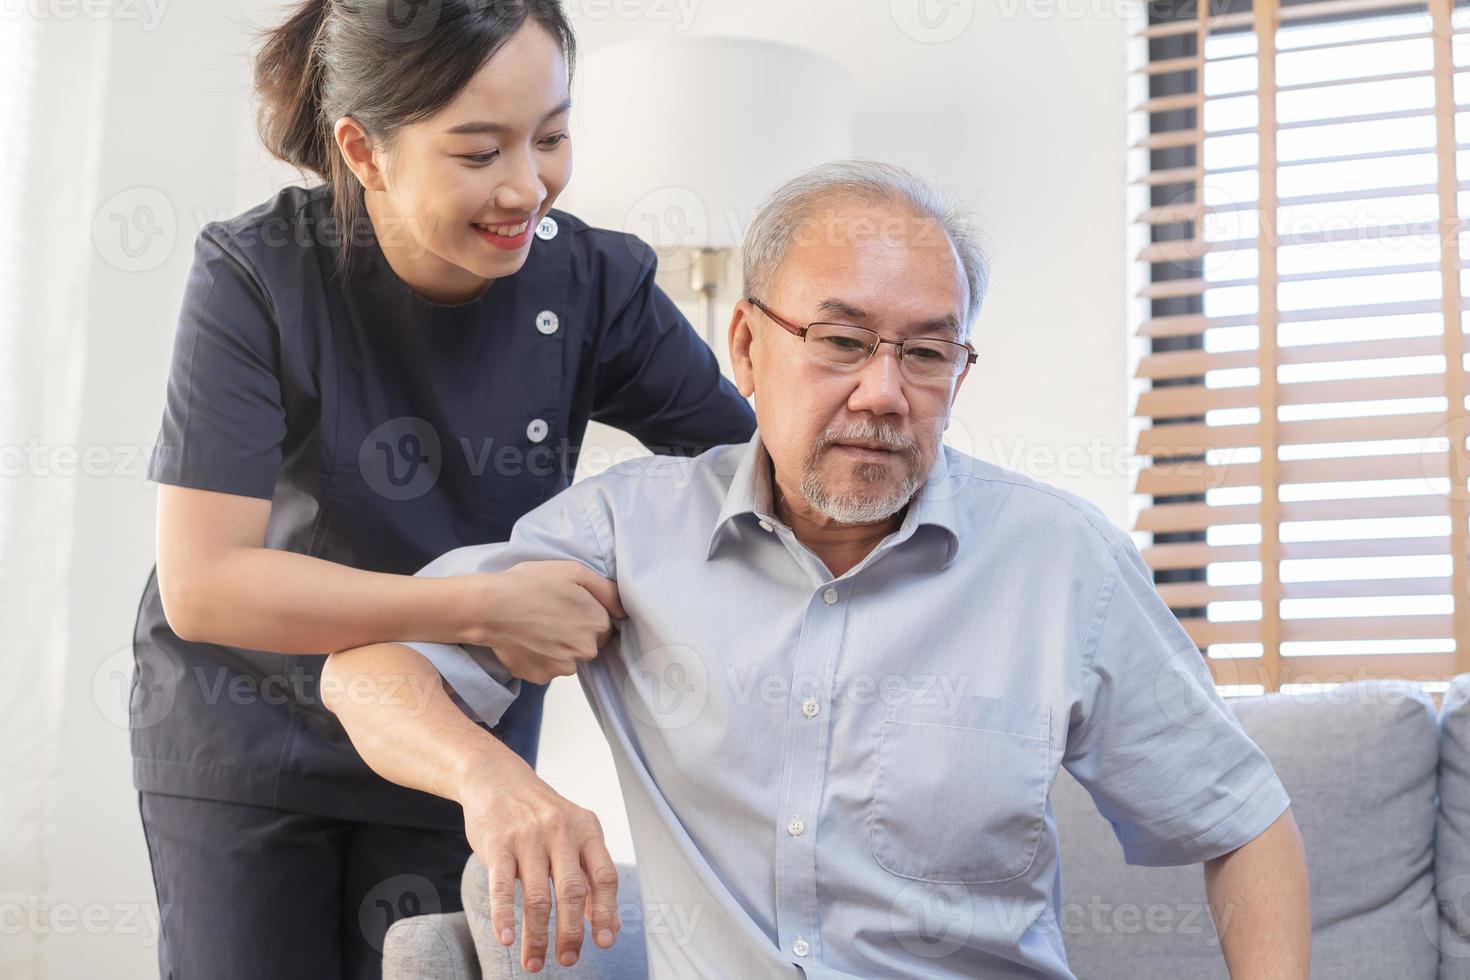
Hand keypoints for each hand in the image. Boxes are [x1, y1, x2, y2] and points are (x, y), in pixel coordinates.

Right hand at [459, 753, 620, 972]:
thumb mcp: (574, 834)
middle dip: (571, 932)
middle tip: (568, 960)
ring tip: (534, 962)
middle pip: (572, 890)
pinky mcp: (498, 844)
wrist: (496, 777)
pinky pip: (501, 887)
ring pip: (537, 896)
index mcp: (587, 830)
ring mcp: (528, 837)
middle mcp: (561, 831)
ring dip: (536, 935)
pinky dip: (504, 916)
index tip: (604, 942)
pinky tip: (507, 939)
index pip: (604, 876)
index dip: (606, 912)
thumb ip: (591, 875)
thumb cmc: (539, 814)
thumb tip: (610, 922)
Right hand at [460, 561, 625, 682]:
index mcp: (597, 623)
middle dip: (575, 633)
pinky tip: (527, 640)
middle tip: (550, 615)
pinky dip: (540, 658)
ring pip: (569, 659)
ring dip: (558, 648)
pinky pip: (548, 669)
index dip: (586, 615)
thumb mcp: (574, 571)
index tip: (568, 606)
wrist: (490, 607)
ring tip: (536, 627)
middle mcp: (585, 650)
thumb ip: (607, 590)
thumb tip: (624, 610)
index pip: (604, 626)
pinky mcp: (541, 677)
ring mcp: (563, 667)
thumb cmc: (531, 584)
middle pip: (588, 645)